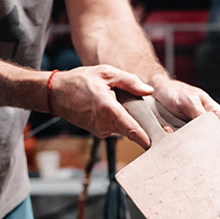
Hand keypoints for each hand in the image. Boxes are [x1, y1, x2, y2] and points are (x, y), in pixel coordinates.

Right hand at [48, 67, 219, 148]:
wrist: (55, 93)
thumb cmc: (80, 80)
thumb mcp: (106, 72)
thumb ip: (129, 81)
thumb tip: (148, 91)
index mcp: (107, 109)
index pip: (130, 128)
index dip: (144, 138)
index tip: (157, 145)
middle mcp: (104, 123)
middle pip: (132, 129)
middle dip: (145, 128)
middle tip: (165, 130)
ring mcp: (100, 130)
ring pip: (124, 129)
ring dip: (131, 121)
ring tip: (128, 108)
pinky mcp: (98, 132)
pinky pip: (116, 128)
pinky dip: (121, 122)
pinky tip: (116, 110)